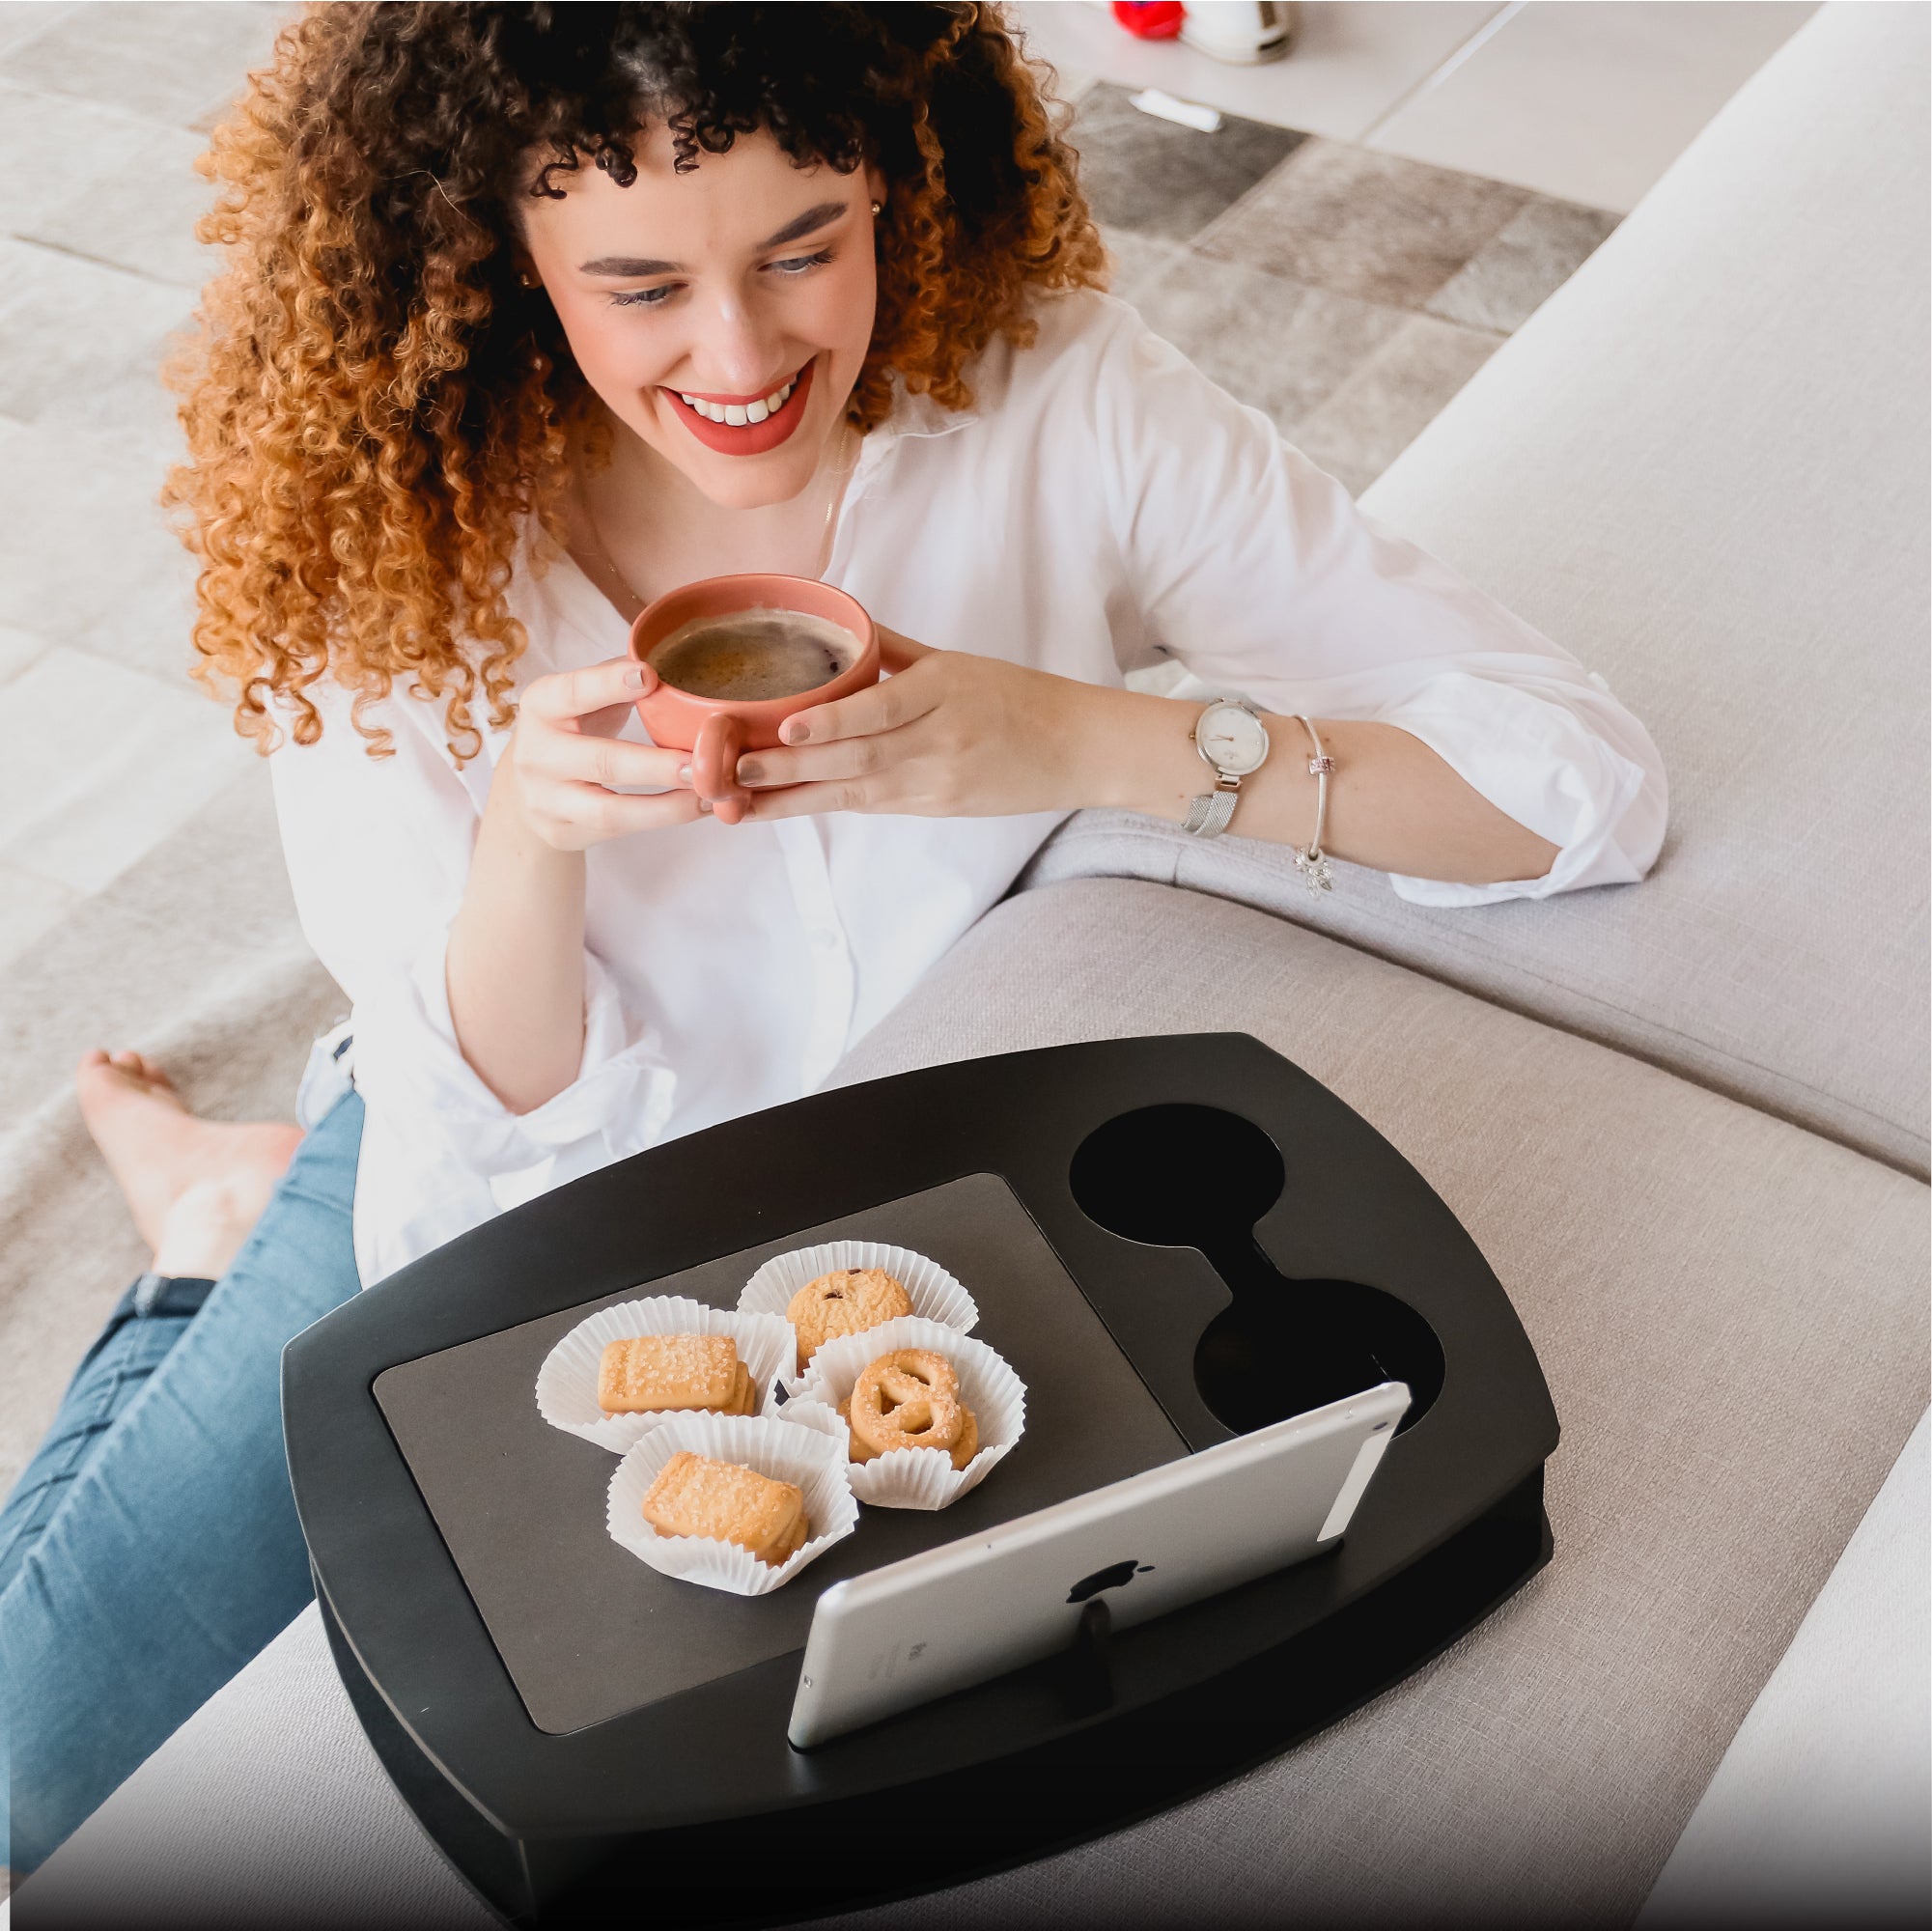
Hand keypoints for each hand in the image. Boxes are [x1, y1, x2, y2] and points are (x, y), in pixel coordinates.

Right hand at [507, 656, 702, 850]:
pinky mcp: (564, 832)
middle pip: (601, 761)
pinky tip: (697, 807)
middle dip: (654, 765)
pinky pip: (619, 830)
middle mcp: (537, 753)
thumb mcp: (580, 698)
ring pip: (611, 810)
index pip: (573, 692)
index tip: (649, 676)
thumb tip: (665, 663)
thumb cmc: (571, 730)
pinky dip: (662, 820)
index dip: (609, 685)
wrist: (527, 791)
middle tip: (700, 763)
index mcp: (542, 705)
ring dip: (666, 806)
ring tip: (707, 795)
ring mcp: (546, 799)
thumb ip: (613, 678)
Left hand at [732, 631, 1111, 821]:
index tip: (784, 728)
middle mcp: (939, 738)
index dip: (830, 725)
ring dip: (793, 797)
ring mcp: (937, 780)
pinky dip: (824, 805)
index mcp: (944, 689)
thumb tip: (838, 627)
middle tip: (735, 769)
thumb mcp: (957, 662)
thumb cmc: (1016, 697)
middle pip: (856, 757)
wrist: (1075, 749)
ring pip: (854, 791)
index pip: (879, 710)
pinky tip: (781, 807)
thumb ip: (894, 650)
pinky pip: (871, 805)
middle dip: (791, 768)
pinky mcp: (937, 808)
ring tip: (741, 801)